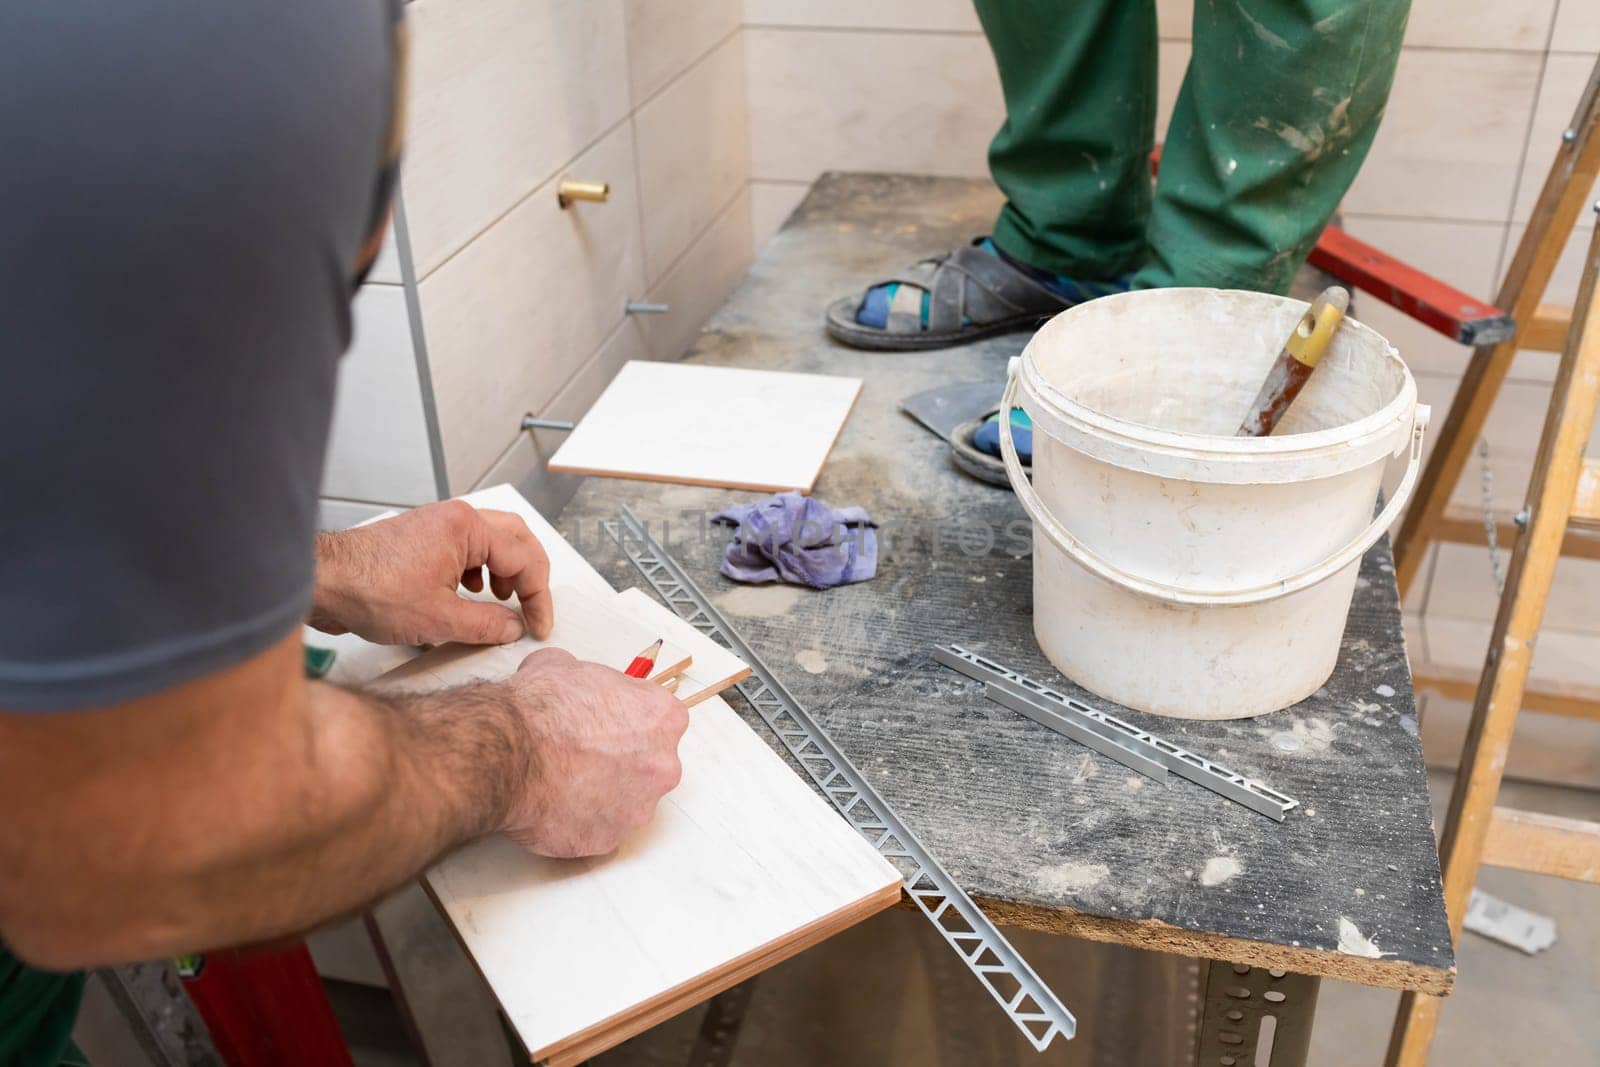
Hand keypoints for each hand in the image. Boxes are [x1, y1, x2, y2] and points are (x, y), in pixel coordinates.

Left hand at [311, 501, 553, 645]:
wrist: (323, 582)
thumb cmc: (369, 589)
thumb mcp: (439, 619)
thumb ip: (486, 625)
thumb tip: (512, 627)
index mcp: (466, 527)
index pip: (523, 558)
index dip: (536, 597)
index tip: (536, 625)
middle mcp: (454, 518)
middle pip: (515, 537)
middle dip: (529, 574)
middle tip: (533, 604)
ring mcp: (436, 526)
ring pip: (491, 540)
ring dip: (504, 570)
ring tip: (501, 600)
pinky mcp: (421, 539)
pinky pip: (466, 547)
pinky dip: (479, 569)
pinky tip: (469, 593)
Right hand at [499, 648, 688, 856]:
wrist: (507, 752)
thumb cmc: (538, 710)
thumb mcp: (563, 665)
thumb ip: (586, 676)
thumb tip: (570, 678)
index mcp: (662, 717)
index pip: (659, 718)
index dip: (628, 718)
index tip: (608, 722)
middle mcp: (662, 765)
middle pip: (650, 762)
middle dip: (621, 759)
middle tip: (583, 753)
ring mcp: (638, 807)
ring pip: (627, 800)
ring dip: (603, 793)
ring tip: (564, 781)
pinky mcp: (609, 839)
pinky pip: (600, 830)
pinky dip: (581, 821)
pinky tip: (556, 806)